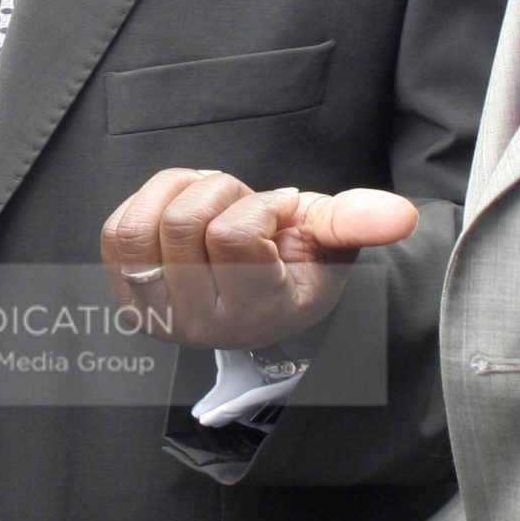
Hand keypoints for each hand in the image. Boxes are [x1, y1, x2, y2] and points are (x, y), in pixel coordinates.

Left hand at [101, 169, 418, 350]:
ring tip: (212, 207)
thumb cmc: (297, 261)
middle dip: (219, 193)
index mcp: (258, 316)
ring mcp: (158, 315)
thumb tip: (402, 214)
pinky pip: (117, 229)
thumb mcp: (330, 240)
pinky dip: (148, 203)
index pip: (234, 236)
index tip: (277, 218)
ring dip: (180, 193)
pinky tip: (180, 212)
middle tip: (241, 209)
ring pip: (144, 224)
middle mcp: (201, 327)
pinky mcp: (127, 294)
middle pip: (184, 223)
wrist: (256, 292)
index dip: (258, 206)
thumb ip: (358, 222)